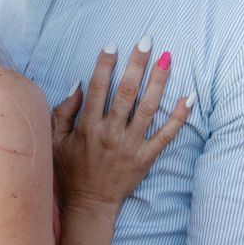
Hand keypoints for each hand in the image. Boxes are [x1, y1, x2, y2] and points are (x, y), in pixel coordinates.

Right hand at [52, 42, 192, 211]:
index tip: (112, 46)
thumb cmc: (70, 171)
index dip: (105, 65)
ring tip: (166, 58)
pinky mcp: (145, 158)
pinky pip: (166, 135)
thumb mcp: (56, 142)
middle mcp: (110, 133)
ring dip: (159, 81)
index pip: (98, 89)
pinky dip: (179, 116)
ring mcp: (130, 145)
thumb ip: (63, 113)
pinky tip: (188, 97)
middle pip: (127, 92)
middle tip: (146, 41)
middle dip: (137, 64)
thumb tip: (78, 86)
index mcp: (88, 127)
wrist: (89, 203)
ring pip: (148, 108)